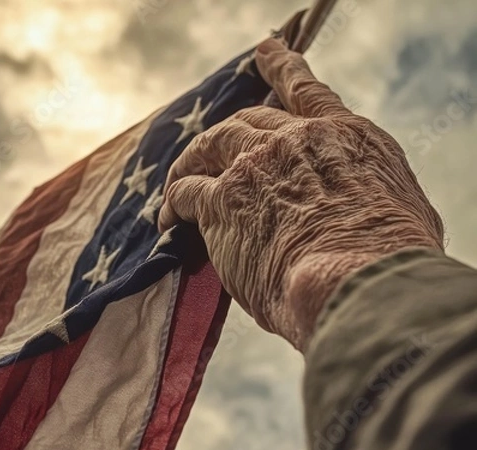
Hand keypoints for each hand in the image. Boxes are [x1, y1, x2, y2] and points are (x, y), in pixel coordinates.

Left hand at [158, 37, 443, 351]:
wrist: (358, 279)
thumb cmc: (391, 259)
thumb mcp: (401, 207)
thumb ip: (366, 190)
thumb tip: (353, 206)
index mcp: (344, 137)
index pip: (305, 91)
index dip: (282, 67)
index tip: (266, 50)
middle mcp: (295, 141)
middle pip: (245, 120)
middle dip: (224, 133)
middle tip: (207, 150)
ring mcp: (254, 166)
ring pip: (209, 147)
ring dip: (191, 162)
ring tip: (177, 181)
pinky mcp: (222, 201)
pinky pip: (186, 192)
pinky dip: (173, 203)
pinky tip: (168, 219)